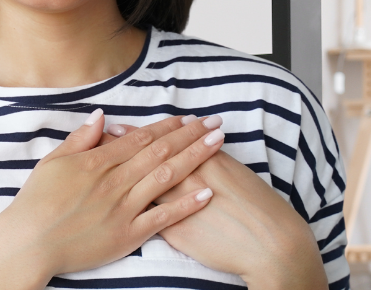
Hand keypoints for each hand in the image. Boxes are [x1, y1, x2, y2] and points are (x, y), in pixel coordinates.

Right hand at [0, 111, 224, 289]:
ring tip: (217, 144)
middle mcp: (115, 181)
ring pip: (166, 178)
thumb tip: (102, 117)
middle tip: (214, 123)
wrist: (31, 241)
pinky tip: (207, 193)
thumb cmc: (37, 202)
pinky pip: (162, 217)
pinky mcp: (127, 234)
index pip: (140, 138)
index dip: (166, 127)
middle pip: (160, 153)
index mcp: (97, 162)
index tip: (187, 119)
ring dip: (195, 159)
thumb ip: (80, 139)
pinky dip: (186, 205)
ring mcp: (123, 208)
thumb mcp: (53, 162)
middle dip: (190, 135)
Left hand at [104, 121, 327, 289]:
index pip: (162, 144)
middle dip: (120, 150)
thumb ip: (209, 155)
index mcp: (200, 162)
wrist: (272, 244)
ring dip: (120, 174)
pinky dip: (130, 206)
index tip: (117, 126)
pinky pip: (148, 217)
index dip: (137, 135)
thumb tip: (190, 140)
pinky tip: (116, 200)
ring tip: (100, 162)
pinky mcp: (177, 232)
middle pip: (146, 161)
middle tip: (98, 139)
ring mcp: (179, 207)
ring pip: (141, 186)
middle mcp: (186, 180)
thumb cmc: (259, 206)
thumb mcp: (235, 171)